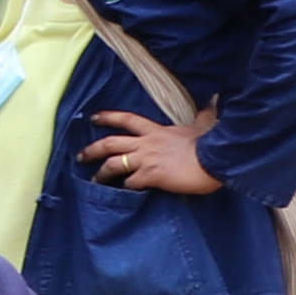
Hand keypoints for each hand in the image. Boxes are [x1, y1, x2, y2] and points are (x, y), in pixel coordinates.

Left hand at [79, 105, 223, 195]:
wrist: (216, 159)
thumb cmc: (210, 144)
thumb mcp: (205, 125)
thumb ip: (205, 114)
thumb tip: (213, 100)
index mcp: (157, 131)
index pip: (127, 119)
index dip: (108, 117)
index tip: (94, 117)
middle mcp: (147, 143)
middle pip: (111, 143)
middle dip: (92, 149)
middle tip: (80, 156)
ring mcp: (147, 160)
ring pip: (114, 164)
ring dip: (101, 173)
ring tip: (93, 180)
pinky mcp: (151, 176)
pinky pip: (130, 183)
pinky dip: (124, 188)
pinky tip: (122, 193)